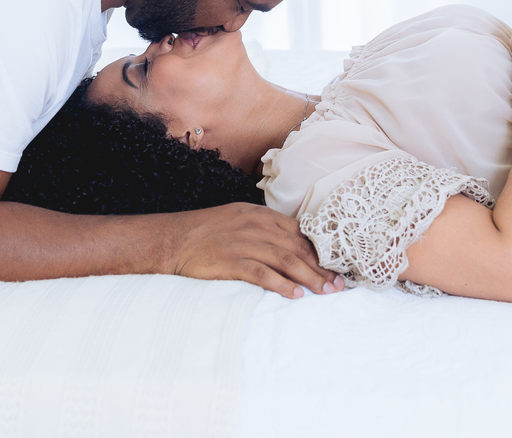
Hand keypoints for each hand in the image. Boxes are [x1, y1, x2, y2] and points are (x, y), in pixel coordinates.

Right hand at [168, 202, 344, 298]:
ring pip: (286, 261)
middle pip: (298, 248)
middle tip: (338, 285)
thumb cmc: (206, 231)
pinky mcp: (232, 261)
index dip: (320, 251)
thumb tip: (292, 243)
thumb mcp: (239, 218)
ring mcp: (244, 244)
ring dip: (309, 278)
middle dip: (321, 268)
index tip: (336, 267)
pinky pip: (263, 274)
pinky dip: (281, 285)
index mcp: (260, 215)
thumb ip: (264, 227)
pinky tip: (295, 295)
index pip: (300, 233)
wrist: (173, 239)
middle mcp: (256, 227)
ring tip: (325, 292)